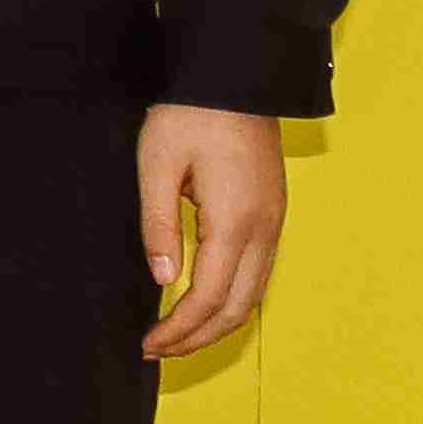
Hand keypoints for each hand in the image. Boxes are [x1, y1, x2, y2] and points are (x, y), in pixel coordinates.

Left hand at [139, 107, 288, 359]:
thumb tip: (165, 280)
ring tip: (178, 335)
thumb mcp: (157, 165)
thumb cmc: (192, 113)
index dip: (177, 329)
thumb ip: (159, 226)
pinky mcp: (274, 212)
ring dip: (217, 323)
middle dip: (197, 338)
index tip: (148, 342)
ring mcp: (275, 221)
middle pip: (237, 308)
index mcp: (235, 221)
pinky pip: (260, 273)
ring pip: (253, 295)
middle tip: (157, 349)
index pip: (207, 297)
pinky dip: (234, 299)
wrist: (237, 74)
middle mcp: (264, 228)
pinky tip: (206, 302)